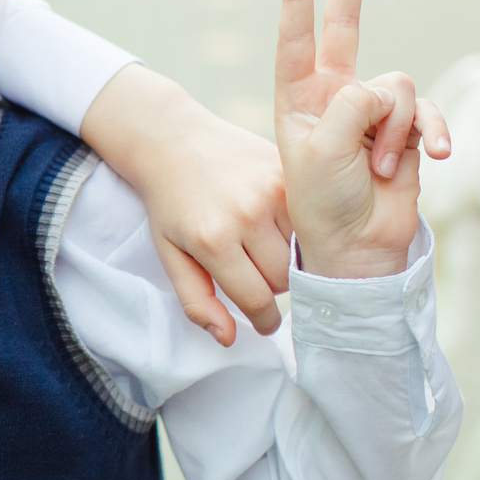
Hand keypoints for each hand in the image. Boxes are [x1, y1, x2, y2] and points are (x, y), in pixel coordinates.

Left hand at [80, 63, 290, 343]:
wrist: (174, 140)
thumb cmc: (170, 204)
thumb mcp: (170, 254)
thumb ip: (197, 301)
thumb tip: (228, 339)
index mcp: (213, 240)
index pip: (257, 299)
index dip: (263, 320)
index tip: (265, 323)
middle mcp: (246, 214)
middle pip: (284, 279)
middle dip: (273, 286)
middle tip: (256, 274)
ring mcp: (272, 189)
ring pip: (301, 251)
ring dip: (287, 256)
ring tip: (264, 244)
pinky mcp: (287, 171)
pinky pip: (309, 218)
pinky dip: (297, 227)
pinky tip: (276, 220)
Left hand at [274, 0, 448, 278]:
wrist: (358, 248)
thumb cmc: (324, 202)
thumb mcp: (321, 149)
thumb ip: (350, 104)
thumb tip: (386, 91)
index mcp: (298, 100)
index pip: (296, 40)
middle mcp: (334, 98)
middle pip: (344, 29)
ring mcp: (372, 113)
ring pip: (398, 85)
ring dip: (393, 128)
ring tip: (376, 168)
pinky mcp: (406, 132)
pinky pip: (427, 113)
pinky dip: (430, 132)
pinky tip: (432, 158)